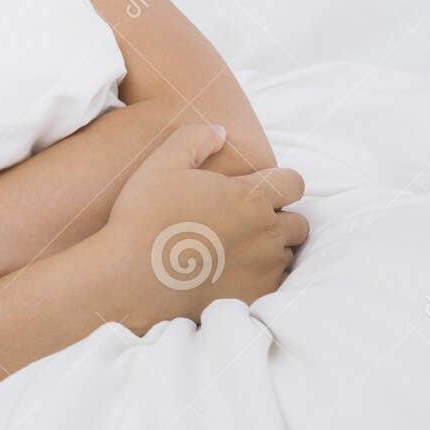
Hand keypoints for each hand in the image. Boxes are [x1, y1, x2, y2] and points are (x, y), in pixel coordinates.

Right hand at [102, 123, 307, 331]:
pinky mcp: (253, 298)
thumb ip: (195, 139)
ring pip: (287, 255)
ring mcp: (262, 269)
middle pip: (298, 223)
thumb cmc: (144, 217)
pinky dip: (261, 278)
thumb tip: (220, 132)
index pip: (294, 183)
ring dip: (271, 249)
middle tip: (246, 221)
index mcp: (250, 197)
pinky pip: (274, 286)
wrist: (131, 277)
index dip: (279, 183)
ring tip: (238, 249)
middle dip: (279, 219)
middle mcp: (266, 233)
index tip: (258, 189)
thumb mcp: (162, 163)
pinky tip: (234, 274)